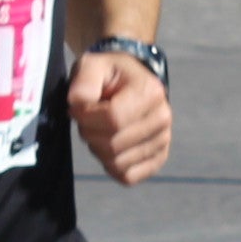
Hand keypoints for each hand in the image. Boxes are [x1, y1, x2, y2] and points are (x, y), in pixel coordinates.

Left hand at [68, 50, 169, 185]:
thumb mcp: (93, 65)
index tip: (77, 109)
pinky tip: (109, 146)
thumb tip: (78, 104)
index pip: (113, 119)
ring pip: (118, 163)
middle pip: (114, 144)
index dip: (86, 118)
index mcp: (150, 92)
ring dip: (98, 149)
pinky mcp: (158, 158)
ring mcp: (163, 141)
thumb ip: (83, 81)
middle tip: (87, 120)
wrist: (129, 82)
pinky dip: (111, 166)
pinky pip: (128, 176)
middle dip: (90, 134)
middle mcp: (162, 118)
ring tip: (100, 130)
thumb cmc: (110, 75)